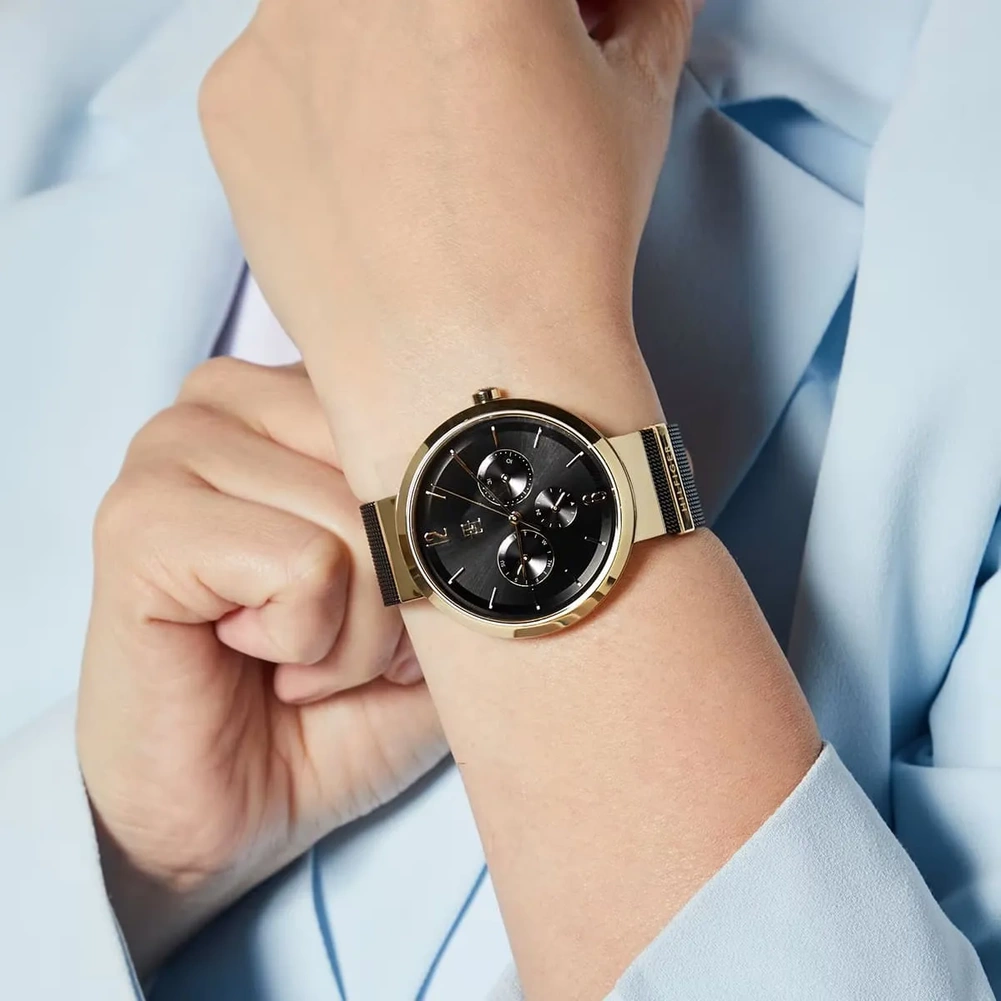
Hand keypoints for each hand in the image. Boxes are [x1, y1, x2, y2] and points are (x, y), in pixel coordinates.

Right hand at [77, 359, 445, 974]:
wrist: (235, 810)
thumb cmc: (336, 699)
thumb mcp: (436, 598)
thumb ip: (471, 511)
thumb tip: (521, 469)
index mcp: (290, 394)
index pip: (423, 409)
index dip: (441, 532)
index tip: (397, 600)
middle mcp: (224, 398)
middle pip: (397, 465)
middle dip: (405, 587)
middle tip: (347, 641)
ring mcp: (170, 450)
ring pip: (360, 522)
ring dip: (360, 632)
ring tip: (299, 659)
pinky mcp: (139, 523)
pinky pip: (306, 566)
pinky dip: (311, 644)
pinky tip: (255, 659)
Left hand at [199, 0, 696, 497]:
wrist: (470, 373)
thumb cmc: (558, 245)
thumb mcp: (634, 96)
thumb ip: (640, 9)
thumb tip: (623, 0)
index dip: (546, 18)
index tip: (560, 38)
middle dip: (463, 27)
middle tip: (493, 96)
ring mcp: (275, 28)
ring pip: (346, 19)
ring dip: (391, 56)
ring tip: (431, 157)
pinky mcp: (229, 104)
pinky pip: (289, 80)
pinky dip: (331, 113)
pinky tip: (374, 188)